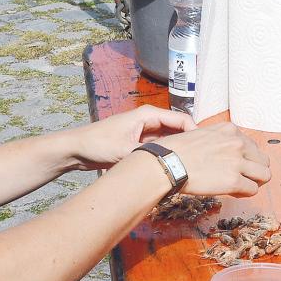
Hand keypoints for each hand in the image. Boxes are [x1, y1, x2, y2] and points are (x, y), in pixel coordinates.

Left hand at [70, 105, 196, 170]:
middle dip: (190, 142)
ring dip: (179, 150)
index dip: (195, 132)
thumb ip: (150, 155)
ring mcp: (145, 132)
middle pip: (179, 129)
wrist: (76, 149)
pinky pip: (161, 147)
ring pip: (170, 139)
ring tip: (192, 164)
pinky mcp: (140, 143)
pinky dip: (167, 154)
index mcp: (148, 114)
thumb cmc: (97, 144)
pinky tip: (174, 166)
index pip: (182, 119)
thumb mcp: (125, 151)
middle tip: (202, 159)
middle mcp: (150, 120)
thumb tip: (170, 164)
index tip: (204, 149)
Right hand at [156, 122, 270, 196]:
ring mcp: (238, 162)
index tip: (236, 165)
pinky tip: (233, 193)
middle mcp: (237, 143)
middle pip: (263, 159)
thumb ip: (218, 140)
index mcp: (230, 130)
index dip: (245, 158)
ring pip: (265, 175)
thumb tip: (222, 153)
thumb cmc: (176, 151)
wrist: (167, 164)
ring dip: (255, 182)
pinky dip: (245, 193)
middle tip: (244, 178)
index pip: (251, 145)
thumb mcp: (201, 133)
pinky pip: (253, 190)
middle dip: (255, 170)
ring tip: (242, 186)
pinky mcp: (234, 180)